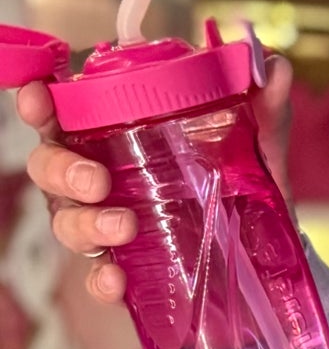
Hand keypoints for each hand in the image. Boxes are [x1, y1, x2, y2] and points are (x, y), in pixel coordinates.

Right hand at [18, 53, 294, 305]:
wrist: (270, 249)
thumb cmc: (243, 178)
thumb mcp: (258, 140)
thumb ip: (263, 103)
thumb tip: (270, 65)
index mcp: (116, 133)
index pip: (62, 110)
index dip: (39, 103)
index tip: (39, 100)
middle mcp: (99, 174)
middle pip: (49, 165)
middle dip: (61, 169)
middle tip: (96, 181)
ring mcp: (106, 221)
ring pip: (66, 220)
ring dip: (85, 223)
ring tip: (122, 226)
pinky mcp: (125, 269)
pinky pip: (96, 277)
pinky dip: (100, 280)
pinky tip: (116, 283)